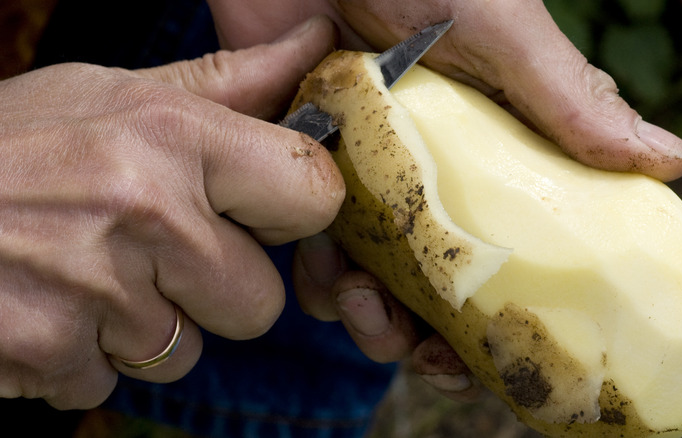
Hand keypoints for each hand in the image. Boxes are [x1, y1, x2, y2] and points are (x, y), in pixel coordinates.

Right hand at [0, 18, 340, 408]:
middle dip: (216, 288)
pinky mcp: (52, 353)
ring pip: (188, 351)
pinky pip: (115, 380)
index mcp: (175, 136)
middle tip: (153, 250)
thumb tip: (317, 42)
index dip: (293, 213)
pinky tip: (49, 304)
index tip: (258, 210)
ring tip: (88, 272)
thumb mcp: (115, 93)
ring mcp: (99, 293)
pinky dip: (86, 355)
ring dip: (147, 325)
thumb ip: (228, 84)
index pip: (314, 195)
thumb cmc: (11, 142)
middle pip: (261, 302)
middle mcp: (148, 212)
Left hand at [205, 0, 681, 400]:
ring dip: (363, 311)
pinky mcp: (301, 162)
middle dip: (424, 332)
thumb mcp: (501, 31)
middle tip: (419, 351)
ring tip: (359, 305)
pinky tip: (318, 265)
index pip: (508, 251)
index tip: (489, 357)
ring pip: (367, 275)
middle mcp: (428, 174)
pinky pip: (303, 239)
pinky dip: (312, 267)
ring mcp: (362, 172)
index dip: (503, 316)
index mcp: (488, 154)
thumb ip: (570, 100)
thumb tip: (676, 162)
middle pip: (433, 282)